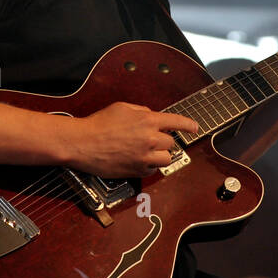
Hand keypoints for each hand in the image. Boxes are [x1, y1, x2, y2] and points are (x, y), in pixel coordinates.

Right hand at [66, 102, 200, 177]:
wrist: (83, 143)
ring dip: (160, 155)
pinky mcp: (136, 170)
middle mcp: (149, 139)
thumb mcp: (122, 107)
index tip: (195, 127)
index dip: (188, 125)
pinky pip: (152, 170)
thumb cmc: (99, 123)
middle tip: (149, 139)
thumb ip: (141, 111)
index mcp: (147, 120)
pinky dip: (148, 165)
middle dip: (163, 140)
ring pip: (166, 159)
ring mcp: (144, 157)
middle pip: (170, 143)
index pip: (176, 122)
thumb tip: (151, 116)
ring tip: (147, 151)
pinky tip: (136, 159)